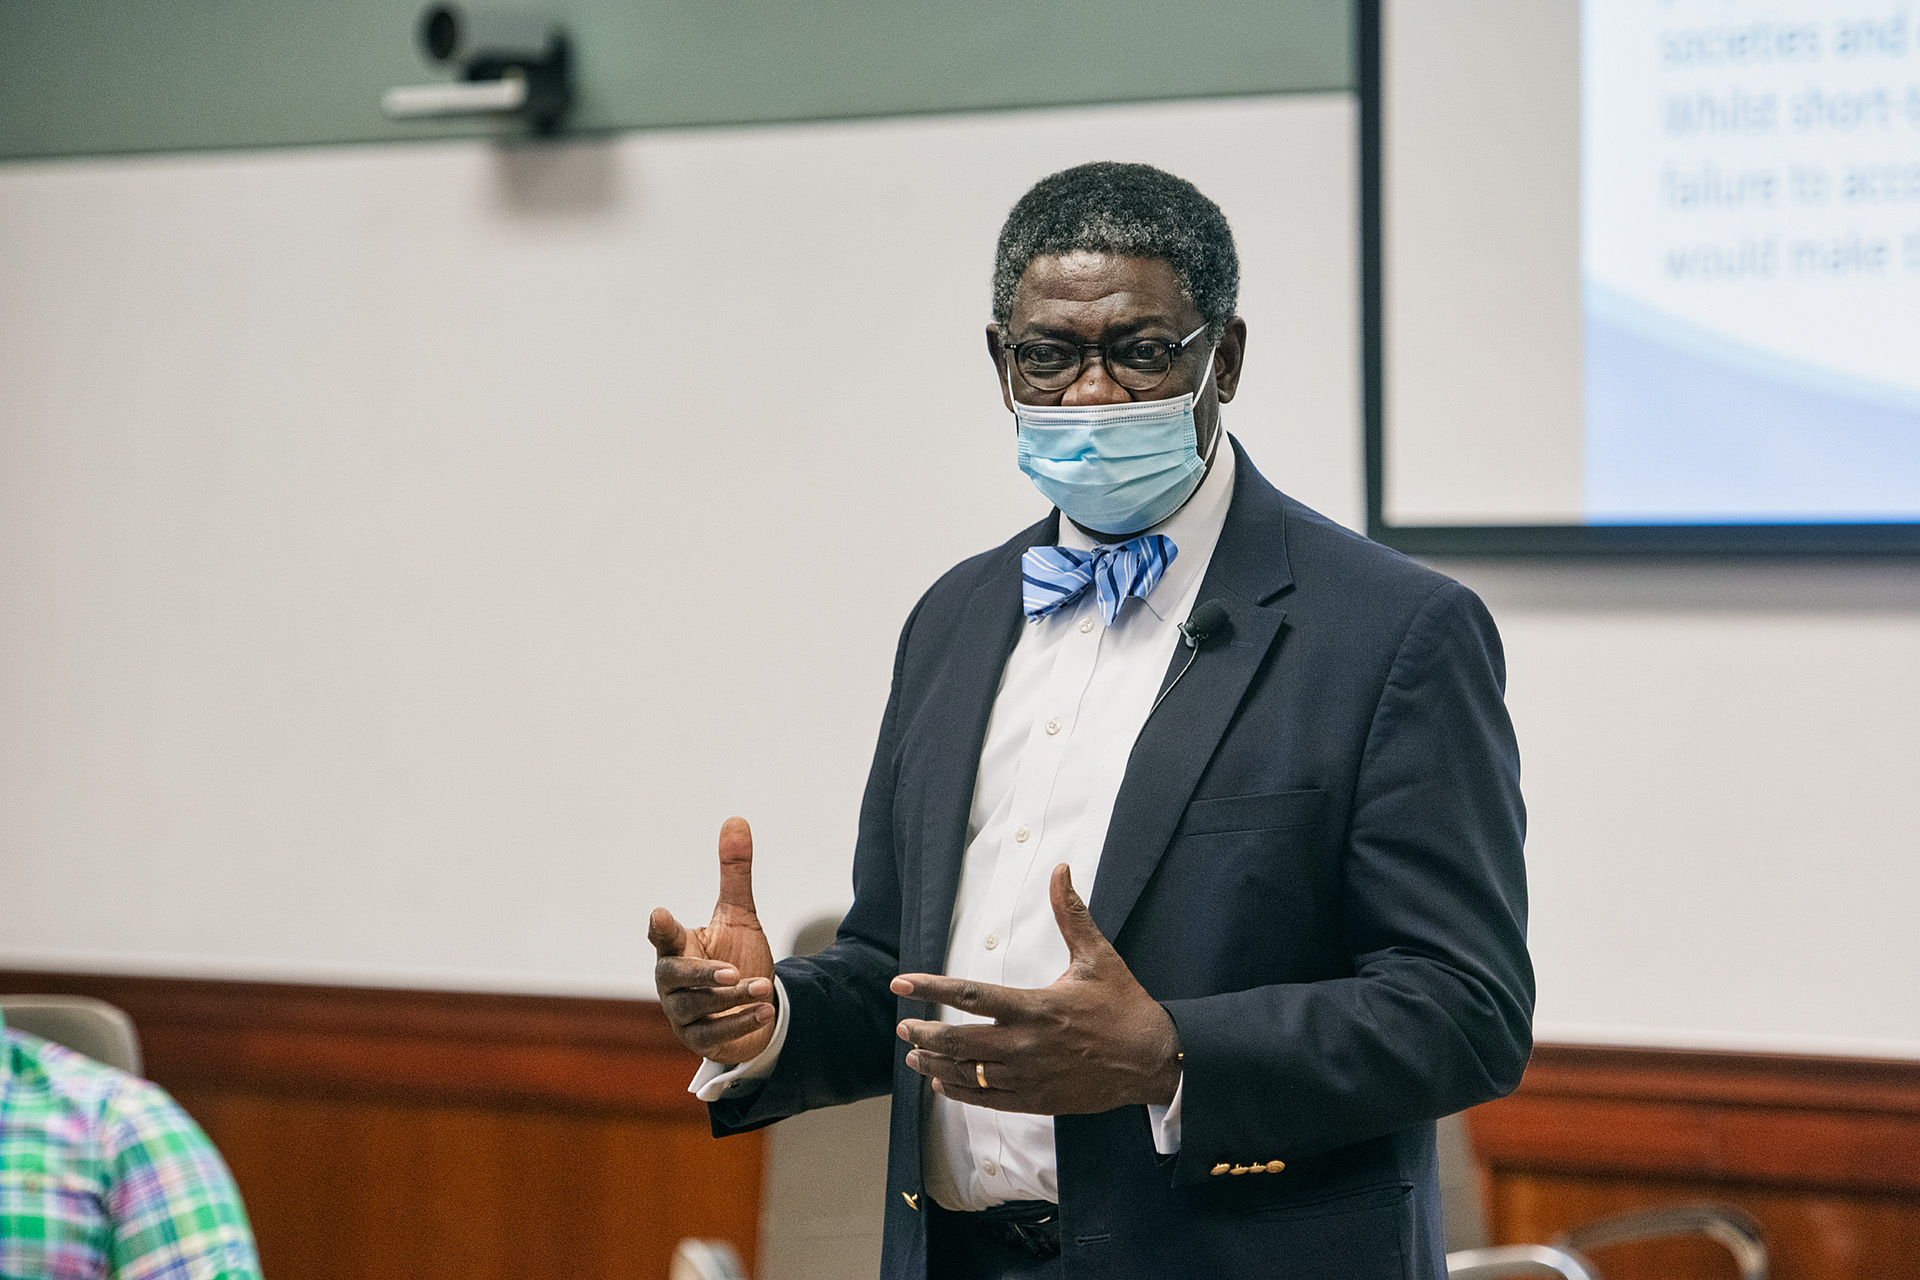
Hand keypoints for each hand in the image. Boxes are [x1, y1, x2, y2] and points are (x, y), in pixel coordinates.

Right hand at [648, 817, 778, 1063]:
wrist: (751, 1004)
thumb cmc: (736, 956)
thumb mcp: (739, 914)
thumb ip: (735, 873)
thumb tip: (736, 819)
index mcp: (677, 948)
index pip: (663, 937)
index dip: (661, 928)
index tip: (660, 916)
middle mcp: (673, 981)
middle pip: (677, 978)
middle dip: (704, 976)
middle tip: (732, 972)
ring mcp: (683, 1013)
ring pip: (699, 1008)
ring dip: (732, 1000)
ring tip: (763, 987)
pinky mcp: (700, 1038)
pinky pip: (715, 1034)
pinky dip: (741, 1023)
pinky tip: (765, 1010)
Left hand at [891, 864, 1181, 1114]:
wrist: (1154, 1060)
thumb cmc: (1124, 1006)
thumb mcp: (1098, 956)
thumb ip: (1071, 914)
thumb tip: (1060, 870)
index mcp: (1035, 1006)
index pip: (969, 996)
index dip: (930, 988)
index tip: (900, 983)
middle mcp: (1026, 1044)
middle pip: (958, 1041)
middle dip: (924, 1034)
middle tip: (903, 1027)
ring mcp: (1029, 1076)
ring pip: (968, 1073)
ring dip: (935, 1065)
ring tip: (914, 1057)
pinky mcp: (1037, 1100)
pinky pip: (988, 1100)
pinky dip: (960, 1092)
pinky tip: (943, 1084)